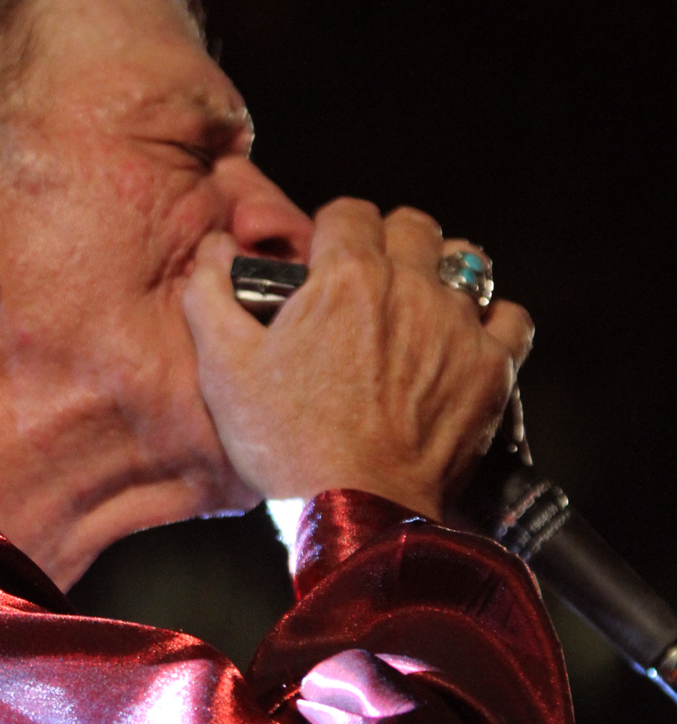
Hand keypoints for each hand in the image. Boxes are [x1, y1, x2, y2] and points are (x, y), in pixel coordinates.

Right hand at [182, 199, 534, 519]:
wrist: (356, 511)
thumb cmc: (286, 443)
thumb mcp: (223, 369)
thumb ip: (210, 293)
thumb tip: (217, 249)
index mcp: (346, 275)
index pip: (349, 212)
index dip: (332, 232)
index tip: (323, 264)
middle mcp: (410, 286)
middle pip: (413, 227)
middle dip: (390, 244)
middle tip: (368, 288)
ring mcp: (458, 327)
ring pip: (466, 264)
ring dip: (441, 277)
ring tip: (419, 312)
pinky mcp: (492, 369)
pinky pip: (511, 319)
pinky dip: (492, 323)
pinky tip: (466, 343)